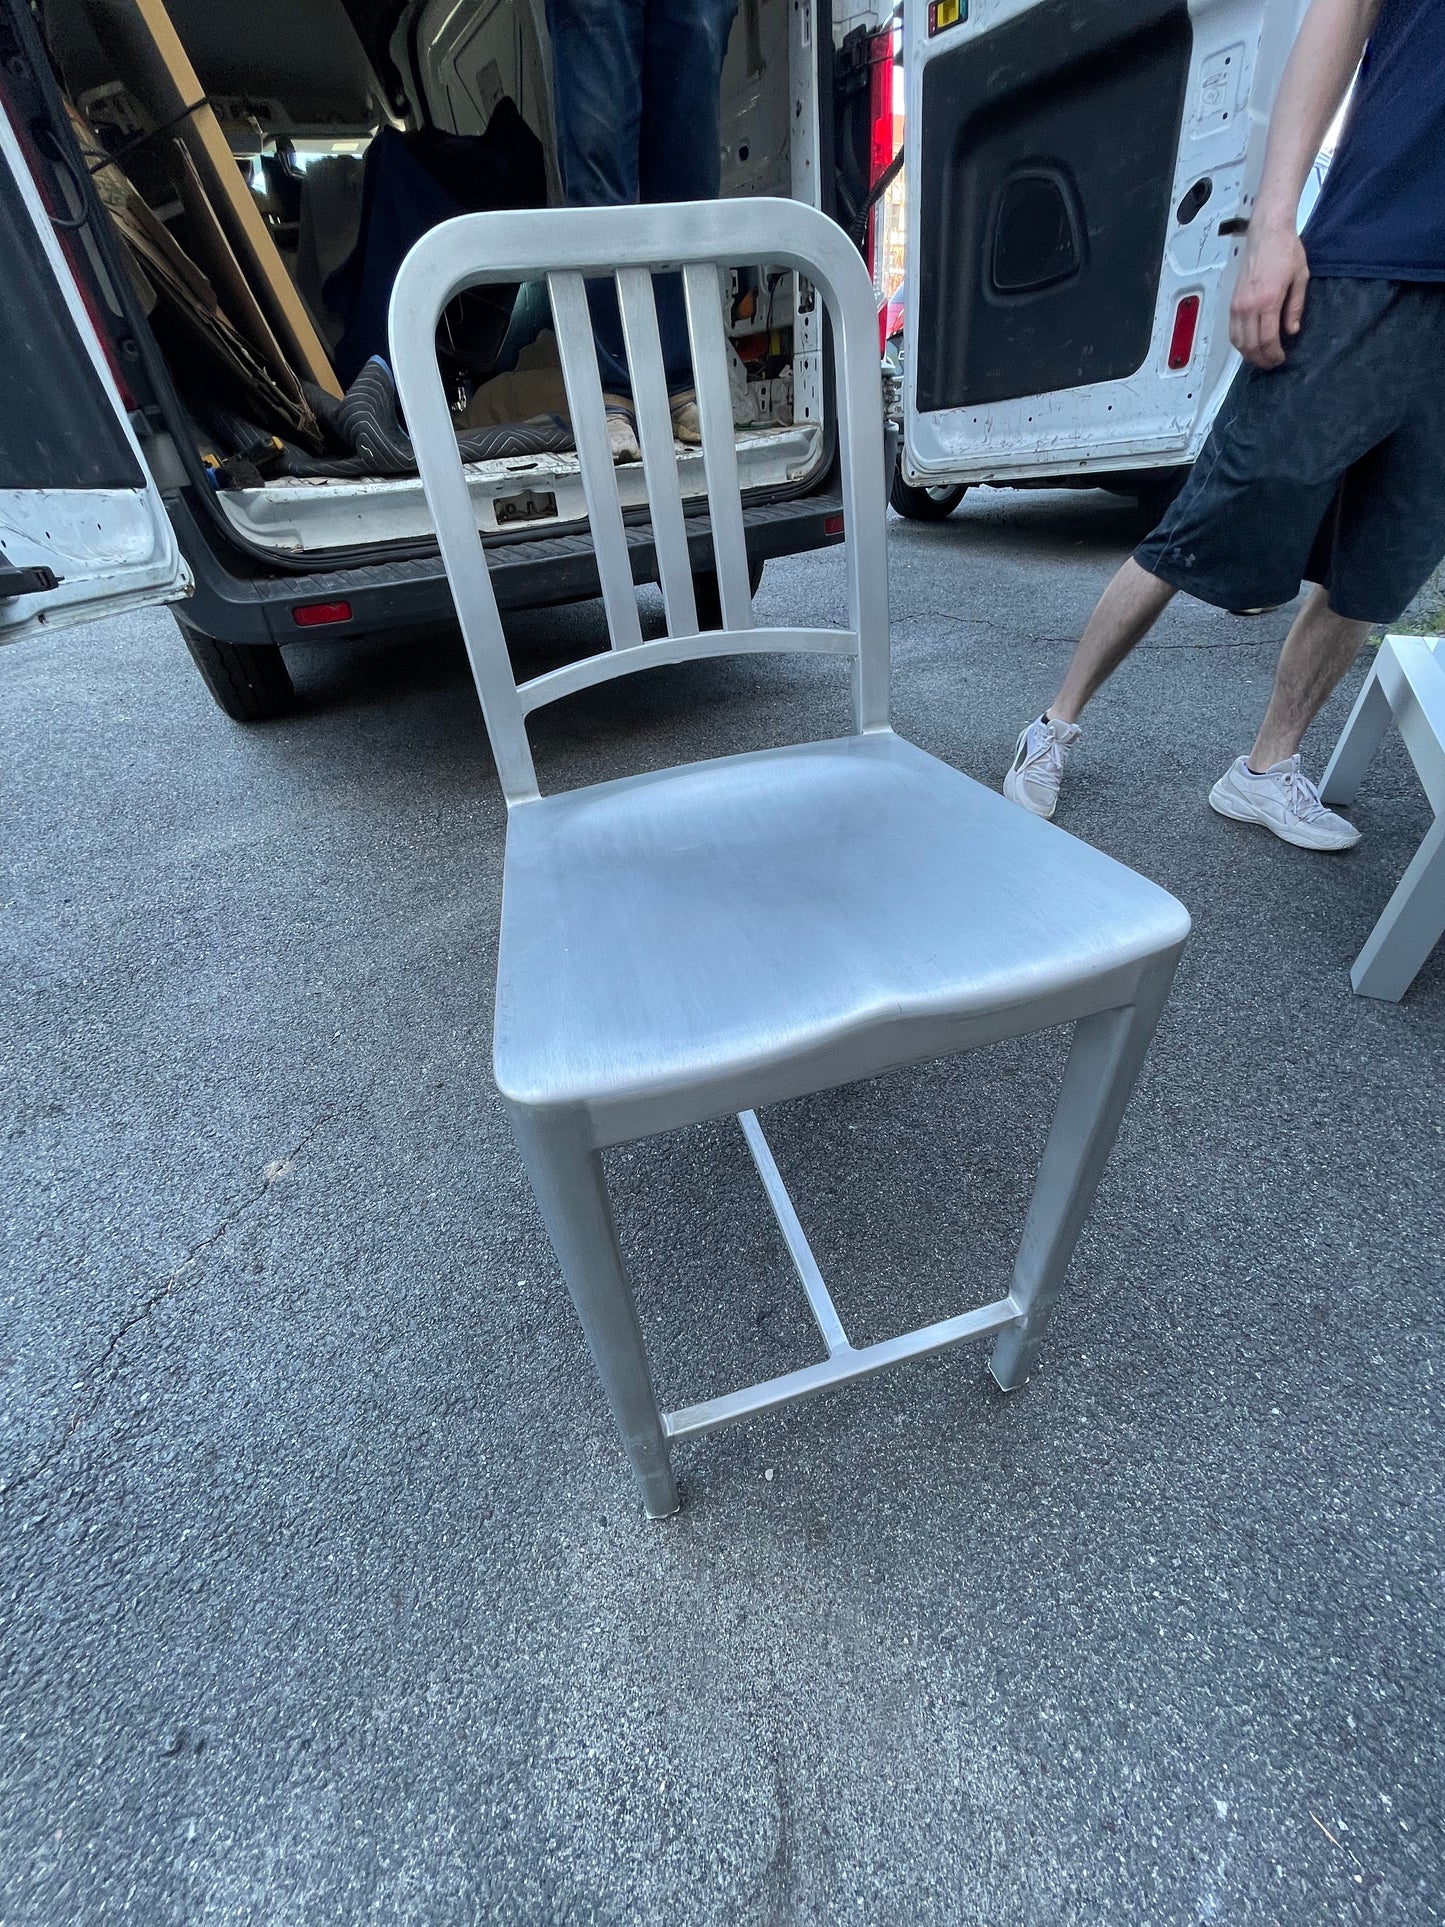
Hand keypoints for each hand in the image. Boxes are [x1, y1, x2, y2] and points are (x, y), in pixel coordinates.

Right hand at [1229, 221, 1309, 368]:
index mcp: (1268, 301)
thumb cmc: (1286, 250)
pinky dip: (1239, 342)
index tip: (1281, 358)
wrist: (1267, 232)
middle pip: (1251, 345)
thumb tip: (1291, 330)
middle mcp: (1249, 306)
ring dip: (1249, 354)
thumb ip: (1295, 307)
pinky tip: (1249, 344)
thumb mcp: (1300, 278)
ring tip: (1261, 356)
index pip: (1268, 340)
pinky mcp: (1232, 302)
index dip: (1274, 354)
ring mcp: (1237, 305)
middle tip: (1272, 362)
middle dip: (1262, 358)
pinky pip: (1232, 330)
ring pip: (1238, 341)